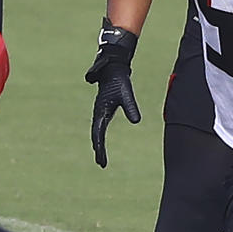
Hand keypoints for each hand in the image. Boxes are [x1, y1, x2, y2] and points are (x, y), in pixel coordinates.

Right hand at [85, 20, 139, 167]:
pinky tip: (101, 144)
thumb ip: (130, 107)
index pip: (99, 134)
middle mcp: (98, 113)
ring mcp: (99, 112)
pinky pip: (99, 128)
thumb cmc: (119, 80)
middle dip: (98, 150)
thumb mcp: (126, 93)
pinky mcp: (103, 110)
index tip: (102, 159)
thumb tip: (136, 121)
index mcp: (101, 111)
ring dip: (98, 145)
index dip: (100, 147)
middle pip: (96, 136)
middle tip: (101, 164)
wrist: (112, 68)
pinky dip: (99, 138)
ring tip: (100, 159)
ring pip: (96, 132)